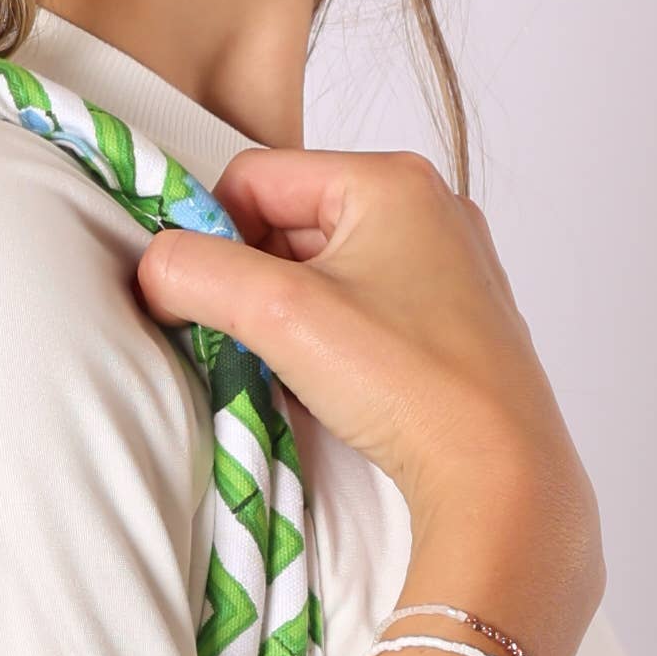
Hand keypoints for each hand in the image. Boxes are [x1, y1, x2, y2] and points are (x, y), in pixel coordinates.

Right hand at [134, 145, 603, 655]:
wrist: (502, 478)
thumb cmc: (410, 386)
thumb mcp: (279, 314)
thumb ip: (196, 272)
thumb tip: (154, 266)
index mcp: (392, 178)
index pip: (254, 176)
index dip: (214, 236)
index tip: (212, 301)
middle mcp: (430, 208)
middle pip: (289, 221)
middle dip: (256, 281)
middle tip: (260, 342)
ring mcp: (450, 267)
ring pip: (325, 269)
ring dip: (292, 317)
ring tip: (307, 371)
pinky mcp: (457, 322)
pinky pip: (365, 308)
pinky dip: (335, 342)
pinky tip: (344, 386)